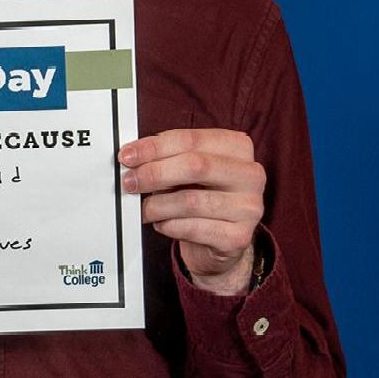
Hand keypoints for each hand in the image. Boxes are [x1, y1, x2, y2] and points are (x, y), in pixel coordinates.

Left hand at [118, 129, 264, 294]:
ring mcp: (249, 207)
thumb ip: (167, 157)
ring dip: (157, 205)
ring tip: (144, 208)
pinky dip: (169, 225)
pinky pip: (194, 228)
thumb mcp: (188, 169)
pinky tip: (161, 223)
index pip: (191, 139)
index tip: (128, 155)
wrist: (222, 238)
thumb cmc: (201, 194)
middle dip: (155, 173)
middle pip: (195, 166)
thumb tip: (132, 157)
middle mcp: (250, 174)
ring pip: (191, 201)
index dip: (155, 146)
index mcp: (237, 147)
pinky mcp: (239, 237)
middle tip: (130, 182)